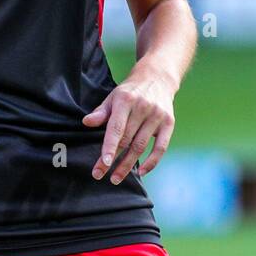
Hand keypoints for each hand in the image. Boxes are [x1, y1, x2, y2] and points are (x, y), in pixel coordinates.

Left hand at [81, 63, 175, 183]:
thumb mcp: (113, 97)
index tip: (103, 163)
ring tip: (116, 178)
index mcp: (126, 100)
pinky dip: (152, 162)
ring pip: (141, 146)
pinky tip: (141, 172)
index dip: (109, 147)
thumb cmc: (130, 91)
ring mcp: (157, 116)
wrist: (157, 78)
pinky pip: (161, 148)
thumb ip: (101, 112)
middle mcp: (143, 108)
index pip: (116, 128)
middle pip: (127, 140)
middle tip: (100, 174)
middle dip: (113, 160)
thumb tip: (86, 123)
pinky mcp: (169, 123)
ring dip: (128, 165)